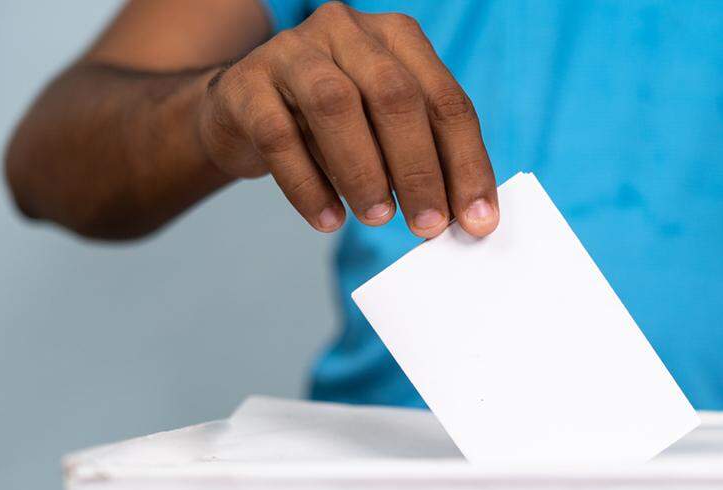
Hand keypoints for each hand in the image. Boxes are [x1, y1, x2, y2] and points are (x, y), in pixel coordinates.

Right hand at [197, 2, 497, 236]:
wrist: (244, 114)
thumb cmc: (332, 128)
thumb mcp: (385, 131)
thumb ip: (426, 159)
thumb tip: (467, 218)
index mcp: (397, 38)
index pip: (446, 100)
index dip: (466, 163)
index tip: (477, 220)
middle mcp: (347, 31)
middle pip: (394, 95)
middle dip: (419, 168)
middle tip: (428, 226)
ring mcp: (292, 50)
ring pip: (335, 105)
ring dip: (364, 172)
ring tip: (379, 218)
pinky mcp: (246, 84)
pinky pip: (279, 136)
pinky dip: (309, 186)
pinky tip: (329, 220)